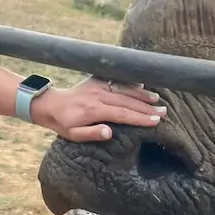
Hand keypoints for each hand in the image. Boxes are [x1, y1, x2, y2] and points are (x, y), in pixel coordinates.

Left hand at [31, 78, 166, 142]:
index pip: (123, 114)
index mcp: (94, 110)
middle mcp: (98, 95)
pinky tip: (141, 82)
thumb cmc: (64, 123)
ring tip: (157, 99)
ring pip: (124, 89)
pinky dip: (129, 81)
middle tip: (164, 112)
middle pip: (127, 101)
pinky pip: (116, 79)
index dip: (140, 118)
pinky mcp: (96, 79)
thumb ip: (91, 133)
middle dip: (147, 107)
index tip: (156, 121)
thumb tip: (110, 132)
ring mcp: (97, 85)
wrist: (51, 104)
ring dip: (142, 93)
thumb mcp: (73, 135)